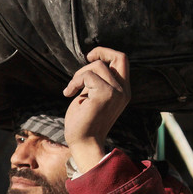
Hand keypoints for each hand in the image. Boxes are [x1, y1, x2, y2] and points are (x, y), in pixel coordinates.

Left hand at [62, 47, 130, 171]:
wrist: (83, 142)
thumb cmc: (83, 121)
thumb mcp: (91, 96)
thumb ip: (95, 81)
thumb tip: (91, 62)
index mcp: (123, 91)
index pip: (123, 61)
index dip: (107, 53)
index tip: (90, 58)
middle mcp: (124, 91)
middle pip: (119, 56)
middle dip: (100, 52)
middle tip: (85, 59)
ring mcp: (117, 92)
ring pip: (97, 66)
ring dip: (79, 75)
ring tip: (71, 90)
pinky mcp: (105, 95)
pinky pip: (87, 76)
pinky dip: (74, 82)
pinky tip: (68, 94)